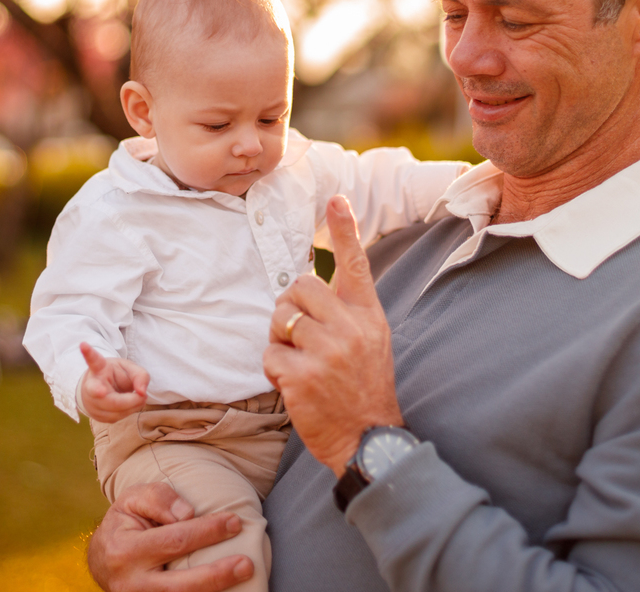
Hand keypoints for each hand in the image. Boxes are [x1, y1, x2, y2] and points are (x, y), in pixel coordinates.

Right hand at [80, 343, 148, 422]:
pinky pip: (119, 417)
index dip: (89, 353)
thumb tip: (143, 393)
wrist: (101, 389)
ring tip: (138, 396)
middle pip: (108, 398)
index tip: (83, 344)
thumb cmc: (116, 376)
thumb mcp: (130, 369)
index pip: (94, 361)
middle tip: (143, 396)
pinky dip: (129, 411)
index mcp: (98, 369)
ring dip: (133, 405)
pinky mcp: (97, 416)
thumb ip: (141, 376)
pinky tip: (130, 403)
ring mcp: (92, 403)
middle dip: (127, 400)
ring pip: (115, 411)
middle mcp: (91, 386)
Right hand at [88, 483, 253, 591]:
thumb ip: (159, 498)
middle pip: (181, 583)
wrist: (101, 558)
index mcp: (125, 550)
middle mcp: (131, 583)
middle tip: (246, 564)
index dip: (207, 532)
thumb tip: (188, 513)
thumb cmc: (125, 523)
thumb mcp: (132, 499)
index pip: (175, 540)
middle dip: (217, 575)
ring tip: (242, 579)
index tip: (235, 522)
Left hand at [263, 196, 403, 473]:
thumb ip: (346, 312)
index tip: (336, 198)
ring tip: (300, 364)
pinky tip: (295, 386)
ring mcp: (327, 351)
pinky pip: (269, 354)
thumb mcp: (370, 342)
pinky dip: (274, 370)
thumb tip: (308, 285)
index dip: (345, 230)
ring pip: (280, 319)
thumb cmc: (363, 388)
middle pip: (300, 286)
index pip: (356, 264)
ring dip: (279, 340)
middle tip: (298, 337)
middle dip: (289, 308)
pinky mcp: (303, 375)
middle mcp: (350, 328)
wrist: (369, 440)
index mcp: (368, 316)